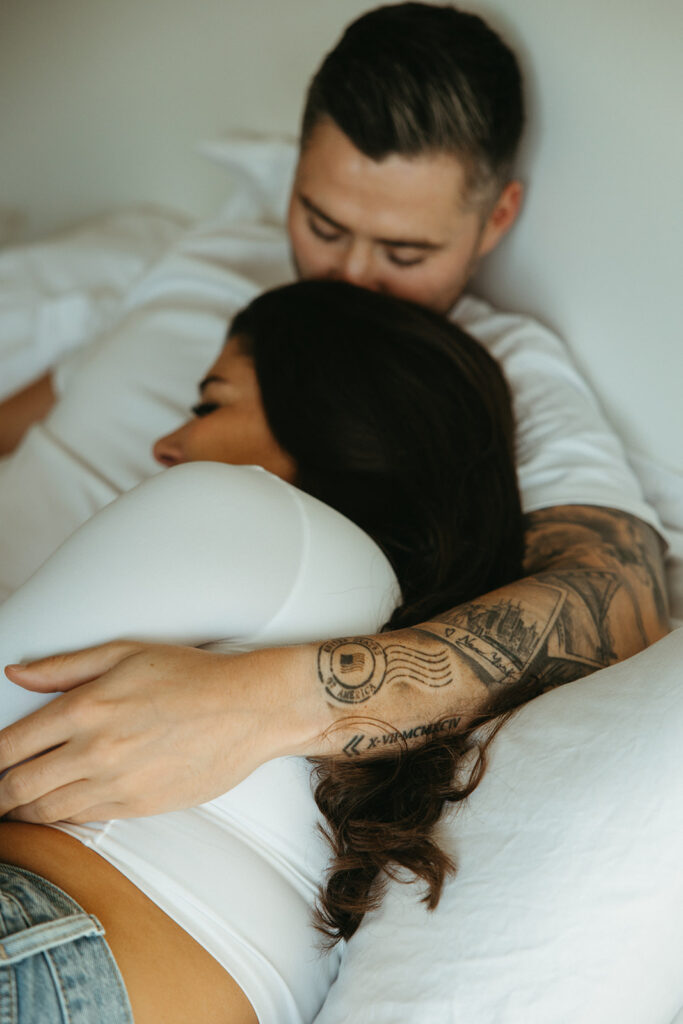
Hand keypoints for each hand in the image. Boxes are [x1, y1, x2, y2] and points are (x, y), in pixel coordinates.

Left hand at [0, 641, 315, 823]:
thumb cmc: (194, 677)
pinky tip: (56, 811)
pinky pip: (83, 820)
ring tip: (15, 807)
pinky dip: (60, 819)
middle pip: (19, 787)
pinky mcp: (139, 806)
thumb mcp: (126, 653)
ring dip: (22, 812)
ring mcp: (116, 782)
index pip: (10, 746)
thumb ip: (65, 666)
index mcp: (86, 707)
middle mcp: (95, 749)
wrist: (249, 709)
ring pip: (46, 810)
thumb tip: (18, 674)